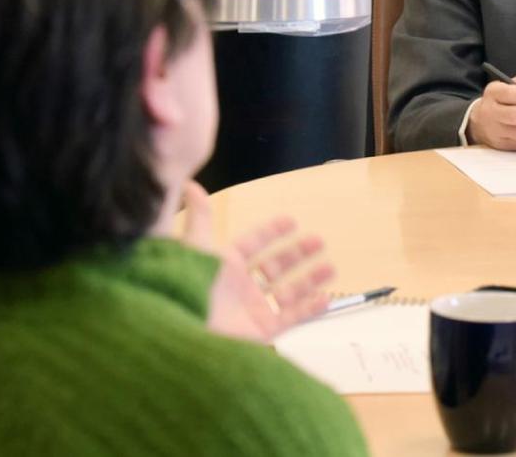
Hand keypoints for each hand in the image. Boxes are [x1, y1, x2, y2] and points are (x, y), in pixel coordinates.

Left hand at [179, 182, 335, 342]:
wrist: (185, 329)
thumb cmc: (187, 287)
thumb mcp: (196, 247)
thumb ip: (200, 217)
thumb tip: (189, 184)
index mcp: (226, 265)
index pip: (253, 244)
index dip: (272, 232)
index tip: (291, 221)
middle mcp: (241, 287)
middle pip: (275, 267)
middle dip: (298, 254)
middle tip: (319, 241)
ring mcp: (252, 309)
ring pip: (287, 292)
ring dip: (309, 280)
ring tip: (330, 268)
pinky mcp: (260, 330)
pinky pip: (290, 319)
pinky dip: (308, 309)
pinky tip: (325, 298)